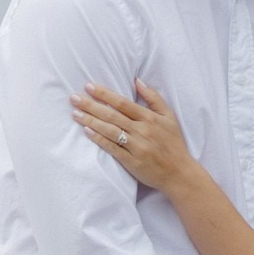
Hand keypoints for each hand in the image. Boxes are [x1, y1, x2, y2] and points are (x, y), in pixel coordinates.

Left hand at [73, 81, 197, 192]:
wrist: (180, 173)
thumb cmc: (174, 143)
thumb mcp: (169, 117)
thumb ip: (154, 98)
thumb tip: (137, 81)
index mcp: (150, 118)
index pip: (122, 102)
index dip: (104, 93)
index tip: (89, 86)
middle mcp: (142, 130)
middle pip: (112, 115)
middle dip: (91, 105)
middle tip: (74, 98)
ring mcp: (136, 146)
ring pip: (109, 130)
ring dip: (90, 120)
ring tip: (75, 113)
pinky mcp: (132, 161)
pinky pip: (112, 148)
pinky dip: (99, 139)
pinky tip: (87, 131)